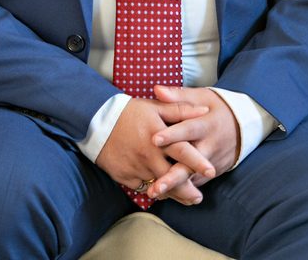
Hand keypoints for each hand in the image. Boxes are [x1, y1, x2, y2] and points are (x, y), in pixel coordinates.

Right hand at [95, 97, 212, 205]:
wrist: (95, 121)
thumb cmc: (129, 113)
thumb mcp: (155, 107)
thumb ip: (181, 110)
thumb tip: (205, 109)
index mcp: (158, 136)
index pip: (182, 151)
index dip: (197, 162)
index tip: (212, 171)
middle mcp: (147, 154)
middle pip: (171, 177)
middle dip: (187, 190)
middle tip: (198, 198)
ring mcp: (135, 167)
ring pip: (157, 186)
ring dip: (172, 194)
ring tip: (187, 198)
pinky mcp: (124, 176)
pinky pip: (142, 187)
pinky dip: (152, 190)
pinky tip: (162, 192)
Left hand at [148, 86, 239, 199]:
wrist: (245, 125)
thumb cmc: (217, 108)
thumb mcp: (202, 97)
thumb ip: (178, 96)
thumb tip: (156, 90)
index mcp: (206, 124)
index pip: (188, 129)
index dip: (172, 135)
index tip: (154, 139)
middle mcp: (210, 145)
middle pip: (191, 163)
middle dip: (173, 176)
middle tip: (155, 186)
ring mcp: (213, 161)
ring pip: (192, 177)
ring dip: (174, 187)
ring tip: (154, 194)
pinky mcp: (213, 172)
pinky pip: (196, 182)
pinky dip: (181, 189)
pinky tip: (163, 195)